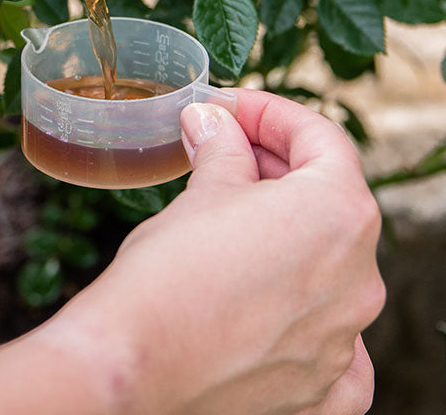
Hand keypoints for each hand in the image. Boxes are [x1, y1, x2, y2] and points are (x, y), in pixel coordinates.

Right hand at [56, 89, 384, 414]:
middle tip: (221, 147)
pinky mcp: (322, 387)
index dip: (270, 113)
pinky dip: (300, 310)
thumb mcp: (201, 191)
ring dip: (285, 232)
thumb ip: (222, 148)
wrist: (136, 361)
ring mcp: (344, 339)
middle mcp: (359, 279)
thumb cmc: (170, 272)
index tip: (229, 108)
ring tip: (227, 213)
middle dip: (274, 166)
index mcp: (338, 216)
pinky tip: (263, 296)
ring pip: (328, 267)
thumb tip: (214, 124)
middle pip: (330, 201)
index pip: (322, 140)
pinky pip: (329, 339)